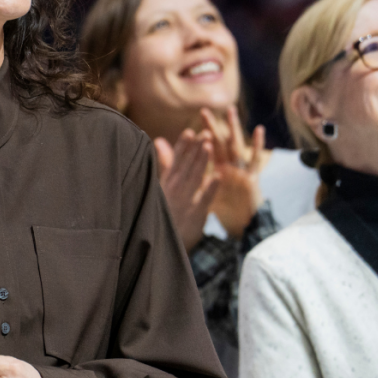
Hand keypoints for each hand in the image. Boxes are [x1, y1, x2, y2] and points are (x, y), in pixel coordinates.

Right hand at [155, 129, 219, 251]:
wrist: (162, 245)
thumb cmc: (163, 212)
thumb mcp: (160, 186)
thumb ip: (164, 163)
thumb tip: (160, 141)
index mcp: (166, 184)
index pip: (175, 161)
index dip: (183, 146)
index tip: (190, 132)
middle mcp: (174, 191)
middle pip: (186, 166)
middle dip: (196, 149)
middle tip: (205, 132)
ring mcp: (184, 203)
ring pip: (194, 178)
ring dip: (201, 162)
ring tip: (209, 145)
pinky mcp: (195, 215)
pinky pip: (204, 199)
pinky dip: (211, 187)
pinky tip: (218, 175)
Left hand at [200, 107, 268, 236]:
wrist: (242, 225)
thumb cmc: (226, 208)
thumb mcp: (206, 193)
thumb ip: (196, 179)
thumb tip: (182, 178)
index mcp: (218, 169)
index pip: (207, 149)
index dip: (200, 135)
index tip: (191, 121)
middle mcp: (230, 167)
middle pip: (220, 143)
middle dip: (212, 127)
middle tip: (204, 110)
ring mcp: (242, 170)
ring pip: (236, 146)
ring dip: (233, 129)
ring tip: (230, 112)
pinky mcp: (252, 178)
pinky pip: (255, 159)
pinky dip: (257, 145)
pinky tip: (258, 130)